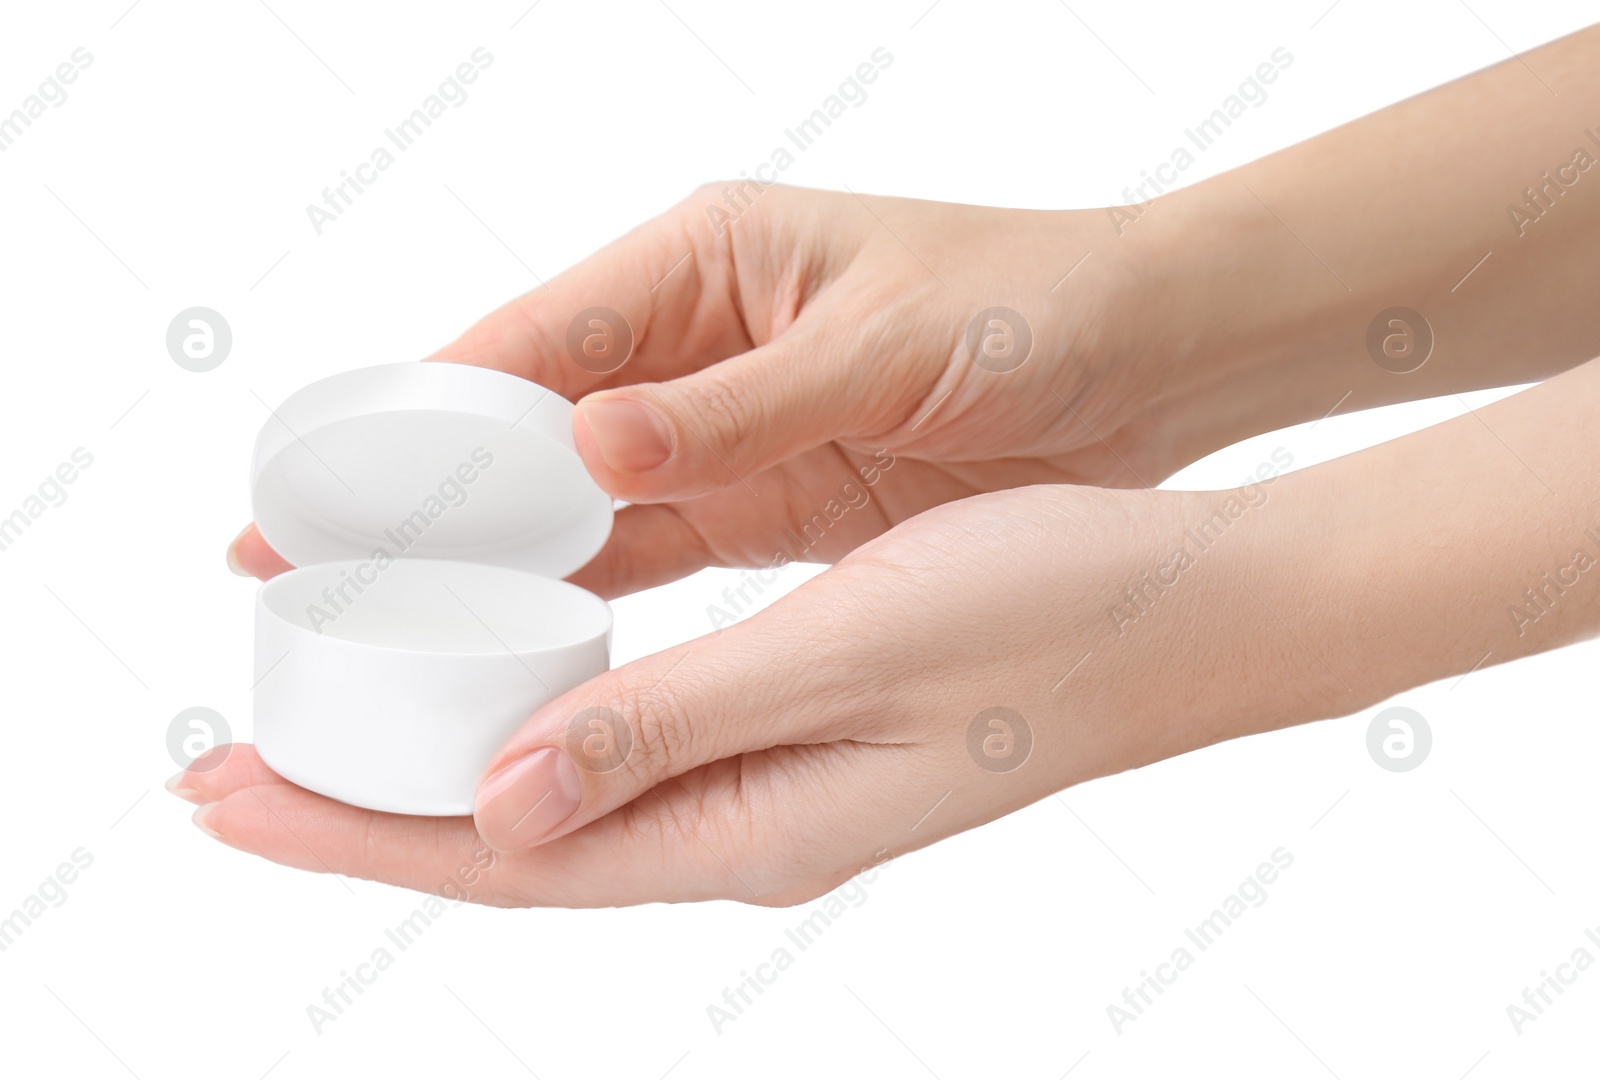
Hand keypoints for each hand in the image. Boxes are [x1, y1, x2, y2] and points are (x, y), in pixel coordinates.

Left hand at [183, 483, 1322, 905]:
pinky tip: (505, 687)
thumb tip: (495, 802)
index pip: (505, 854)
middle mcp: (756, 820)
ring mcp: (784, 778)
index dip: (354, 831)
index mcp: (755, 822)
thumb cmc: (1053, 612)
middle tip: (227, 772)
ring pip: (567, 790)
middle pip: (515, 837)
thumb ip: (666, 728)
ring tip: (336, 735)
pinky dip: (542, 719)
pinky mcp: (810, 724)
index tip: (221, 798)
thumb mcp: (843, 656)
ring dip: (443, 767)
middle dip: (365, 812)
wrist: (1201, 604)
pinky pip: (636, 740)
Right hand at [229, 184, 1254, 596]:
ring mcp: (726, 423)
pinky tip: (518, 635)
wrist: (1150, 355)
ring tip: (386, 621)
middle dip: (425, 496)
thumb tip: (590, 446)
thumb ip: (739, 406)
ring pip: (577, 495)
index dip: (416, 416)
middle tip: (307, 572)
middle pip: (525, 425)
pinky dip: (587, 584)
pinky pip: (653, 542)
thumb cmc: (1032, 309)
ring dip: (489, 554)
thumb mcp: (885, 351)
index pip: (526, 342)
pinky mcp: (770, 491)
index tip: (320, 487)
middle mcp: (695, 341)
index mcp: (704, 262)